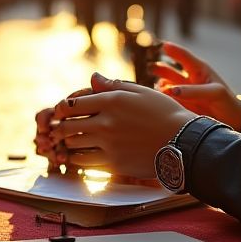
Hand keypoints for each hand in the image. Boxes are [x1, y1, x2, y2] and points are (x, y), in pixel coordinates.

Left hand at [47, 73, 194, 177]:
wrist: (183, 141)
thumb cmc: (164, 113)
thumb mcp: (141, 92)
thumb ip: (113, 86)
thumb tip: (92, 77)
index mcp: (112, 101)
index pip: (73, 104)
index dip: (62, 108)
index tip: (60, 111)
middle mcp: (106, 122)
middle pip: (69, 125)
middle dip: (60, 127)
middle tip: (57, 129)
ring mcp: (109, 144)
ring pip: (74, 145)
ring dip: (67, 143)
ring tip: (66, 143)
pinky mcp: (114, 164)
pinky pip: (85, 163)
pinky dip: (77, 160)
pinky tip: (79, 157)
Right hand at [148, 42, 240, 129]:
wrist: (233, 121)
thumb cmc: (227, 102)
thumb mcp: (214, 92)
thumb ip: (193, 91)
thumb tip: (170, 90)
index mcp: (200, 71)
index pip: (184, 56)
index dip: (173, 50)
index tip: (163, 45)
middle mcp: (190, 80)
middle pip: (169, 71)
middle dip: (159, 69)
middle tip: (151, 67)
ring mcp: (185, 93)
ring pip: (166, 86)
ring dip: (159, 86)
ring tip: (156, 89)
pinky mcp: (182, 105)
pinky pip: (167, 100)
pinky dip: (161, 99)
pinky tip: (158, 101)